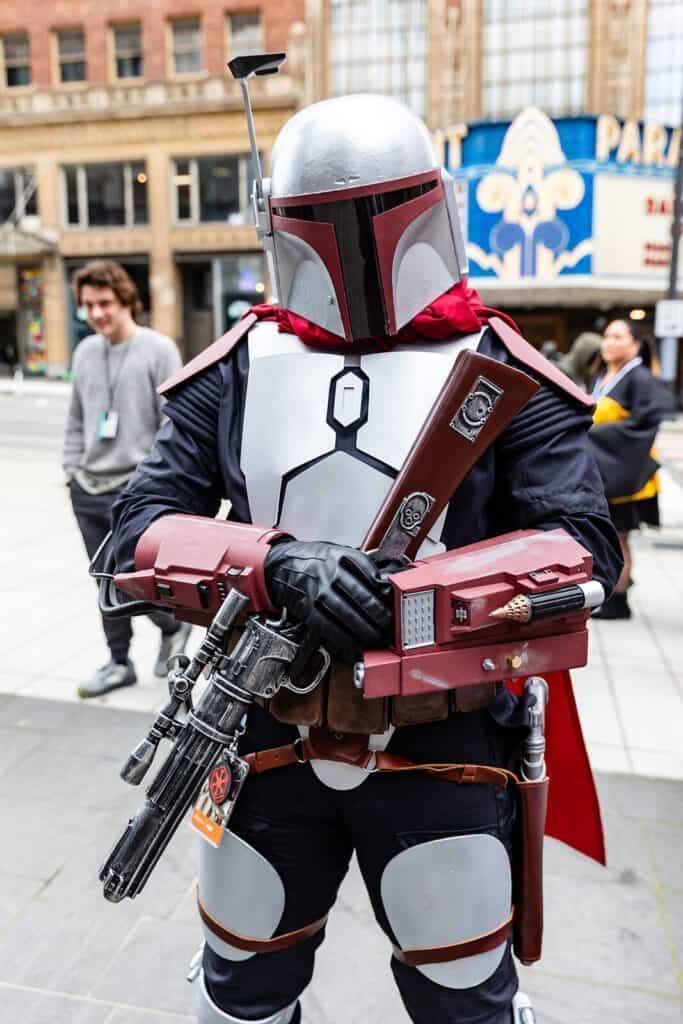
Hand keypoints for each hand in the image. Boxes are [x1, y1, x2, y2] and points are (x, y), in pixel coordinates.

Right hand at [264, 540, 393, 661]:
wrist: (280, 566)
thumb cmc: (313, 560)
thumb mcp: (336, 552)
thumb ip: (358, 565)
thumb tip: (384, 583)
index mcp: (339, 556)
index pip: (369, 574)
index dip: (384, 590)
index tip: (394, 601)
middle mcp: (329, 572)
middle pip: (361, 596)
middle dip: (379, 614)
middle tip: (389, 623)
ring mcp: (317, 591)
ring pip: (347, 614)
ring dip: (365, 629)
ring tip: (376, 636)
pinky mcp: (308, 609)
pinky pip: (329, 627)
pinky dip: (344, 637)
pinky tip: (354, 641)